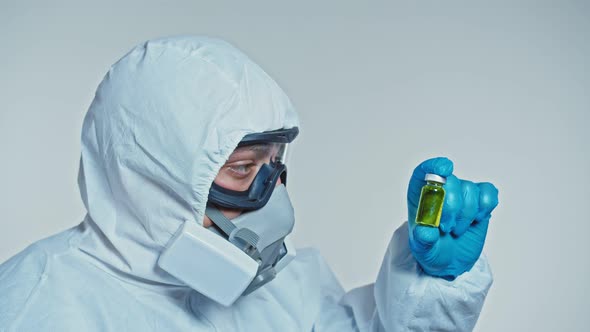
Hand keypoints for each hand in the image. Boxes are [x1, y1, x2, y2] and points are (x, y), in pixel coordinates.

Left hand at [407, 157, 498, 278]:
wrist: (450, 261)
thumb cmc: (432, 249)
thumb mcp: (422, 249)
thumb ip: (423, 239)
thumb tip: (426, 230)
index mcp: (420, 195)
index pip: (423, 171)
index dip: (434, 166)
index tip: (444, 170)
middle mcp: (441, 189)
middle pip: (451, 181)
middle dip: (452, 206)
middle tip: (446, 227)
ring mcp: (461, 194)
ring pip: (469, 189)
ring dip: (466, 214)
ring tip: (457, 229)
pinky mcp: (480, 200)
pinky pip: (488, 192)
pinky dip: (485, 206)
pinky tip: (476, 219)